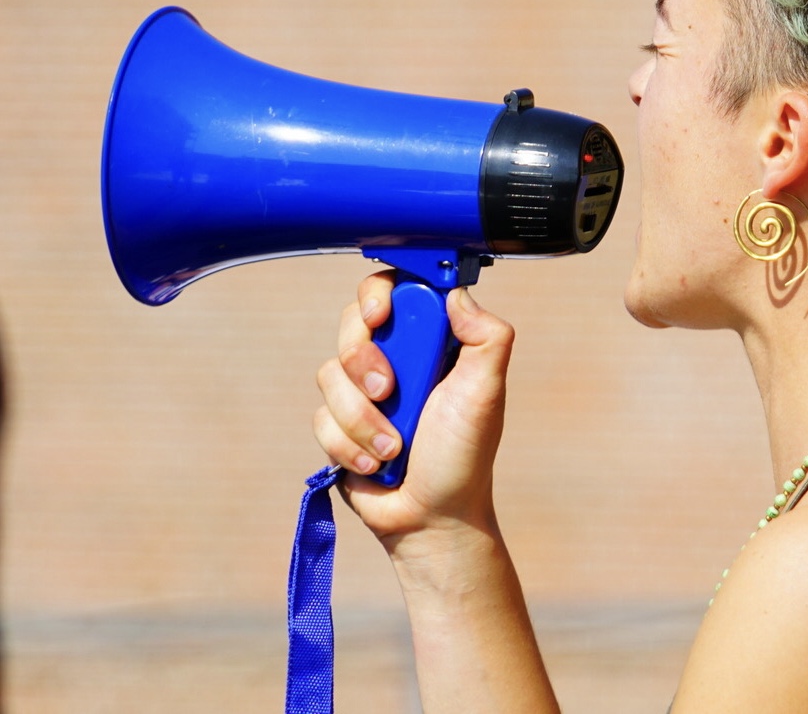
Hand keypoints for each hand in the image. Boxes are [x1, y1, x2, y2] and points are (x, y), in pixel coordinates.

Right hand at [313, 272, 515, 545]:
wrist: (432, 518)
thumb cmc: (464, 453)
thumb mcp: (486, 391)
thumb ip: (486, 336)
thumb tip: (455, 292)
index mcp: (431, 339)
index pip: (395, 289)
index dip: (379, 294)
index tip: (381, 316)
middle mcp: (395, 356)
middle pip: (352, 324)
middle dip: (363, 360)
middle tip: (388, 390)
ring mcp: (363, 389)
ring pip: (329, 373)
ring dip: (361, 417)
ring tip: (393, 447)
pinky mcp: (339, 423)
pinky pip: (320, 416)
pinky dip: (348, 444)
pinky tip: (376, 464)